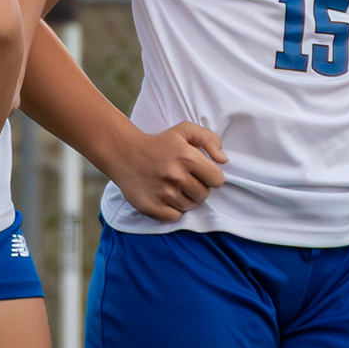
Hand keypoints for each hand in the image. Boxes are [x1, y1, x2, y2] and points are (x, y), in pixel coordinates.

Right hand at [108, 120, 227, 221]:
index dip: (211, 177)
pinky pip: (175, 216)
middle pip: (204, 195)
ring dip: (185, 199)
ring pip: (190, 206)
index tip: (200, 173)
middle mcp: (176, 176)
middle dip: (198, 188)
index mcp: (187, 157)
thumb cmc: (159, 143)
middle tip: (184, 179)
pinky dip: (172, 210)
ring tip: (173, 186)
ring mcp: (164, 193)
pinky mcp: (152, 207)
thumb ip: (209, 139)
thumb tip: (223, 160)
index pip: (217, 180)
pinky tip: (165, 197)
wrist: (124, 154)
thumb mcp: (184, 131)